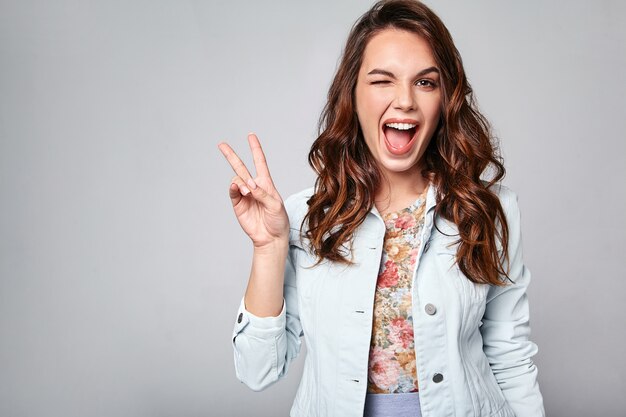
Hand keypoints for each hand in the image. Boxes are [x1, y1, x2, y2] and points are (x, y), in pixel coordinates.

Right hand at [218, 133, 288, 249]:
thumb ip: (262, 193)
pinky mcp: (238, 204)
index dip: (255, 149)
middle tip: (221, 144)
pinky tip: (239, 189)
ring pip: (236, 179)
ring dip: (240, 181)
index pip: (260, 162)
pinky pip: (232, 192)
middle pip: (241, 167)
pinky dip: (234, 187)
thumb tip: (248, 185)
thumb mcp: (276, 205)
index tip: (251, 136)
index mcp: (266, 183)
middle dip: (231, 155)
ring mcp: (244, 195)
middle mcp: (253, 186)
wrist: (271, 238)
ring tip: (247, 191)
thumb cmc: (278, 220)